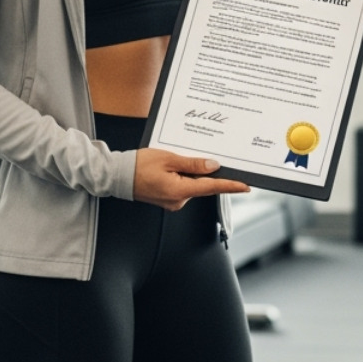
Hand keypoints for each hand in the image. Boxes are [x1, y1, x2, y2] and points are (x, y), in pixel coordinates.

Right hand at [133, 148, 249, 211]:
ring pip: (192, 186)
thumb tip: (213, 166)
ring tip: (178, 160)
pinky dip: (184, 177)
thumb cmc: (138, 166)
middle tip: (207, 158)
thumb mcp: (169, 159)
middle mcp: (178, 201)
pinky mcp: (168, 199)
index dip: (231, 186)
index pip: (212, 188)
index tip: (246, 186)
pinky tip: (175, 167)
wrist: (117, 175)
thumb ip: (193, 164)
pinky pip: (183, 187)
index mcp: (180, 191)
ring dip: (192, 174)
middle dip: (207, 173)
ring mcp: (173, 202)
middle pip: (203, 186)